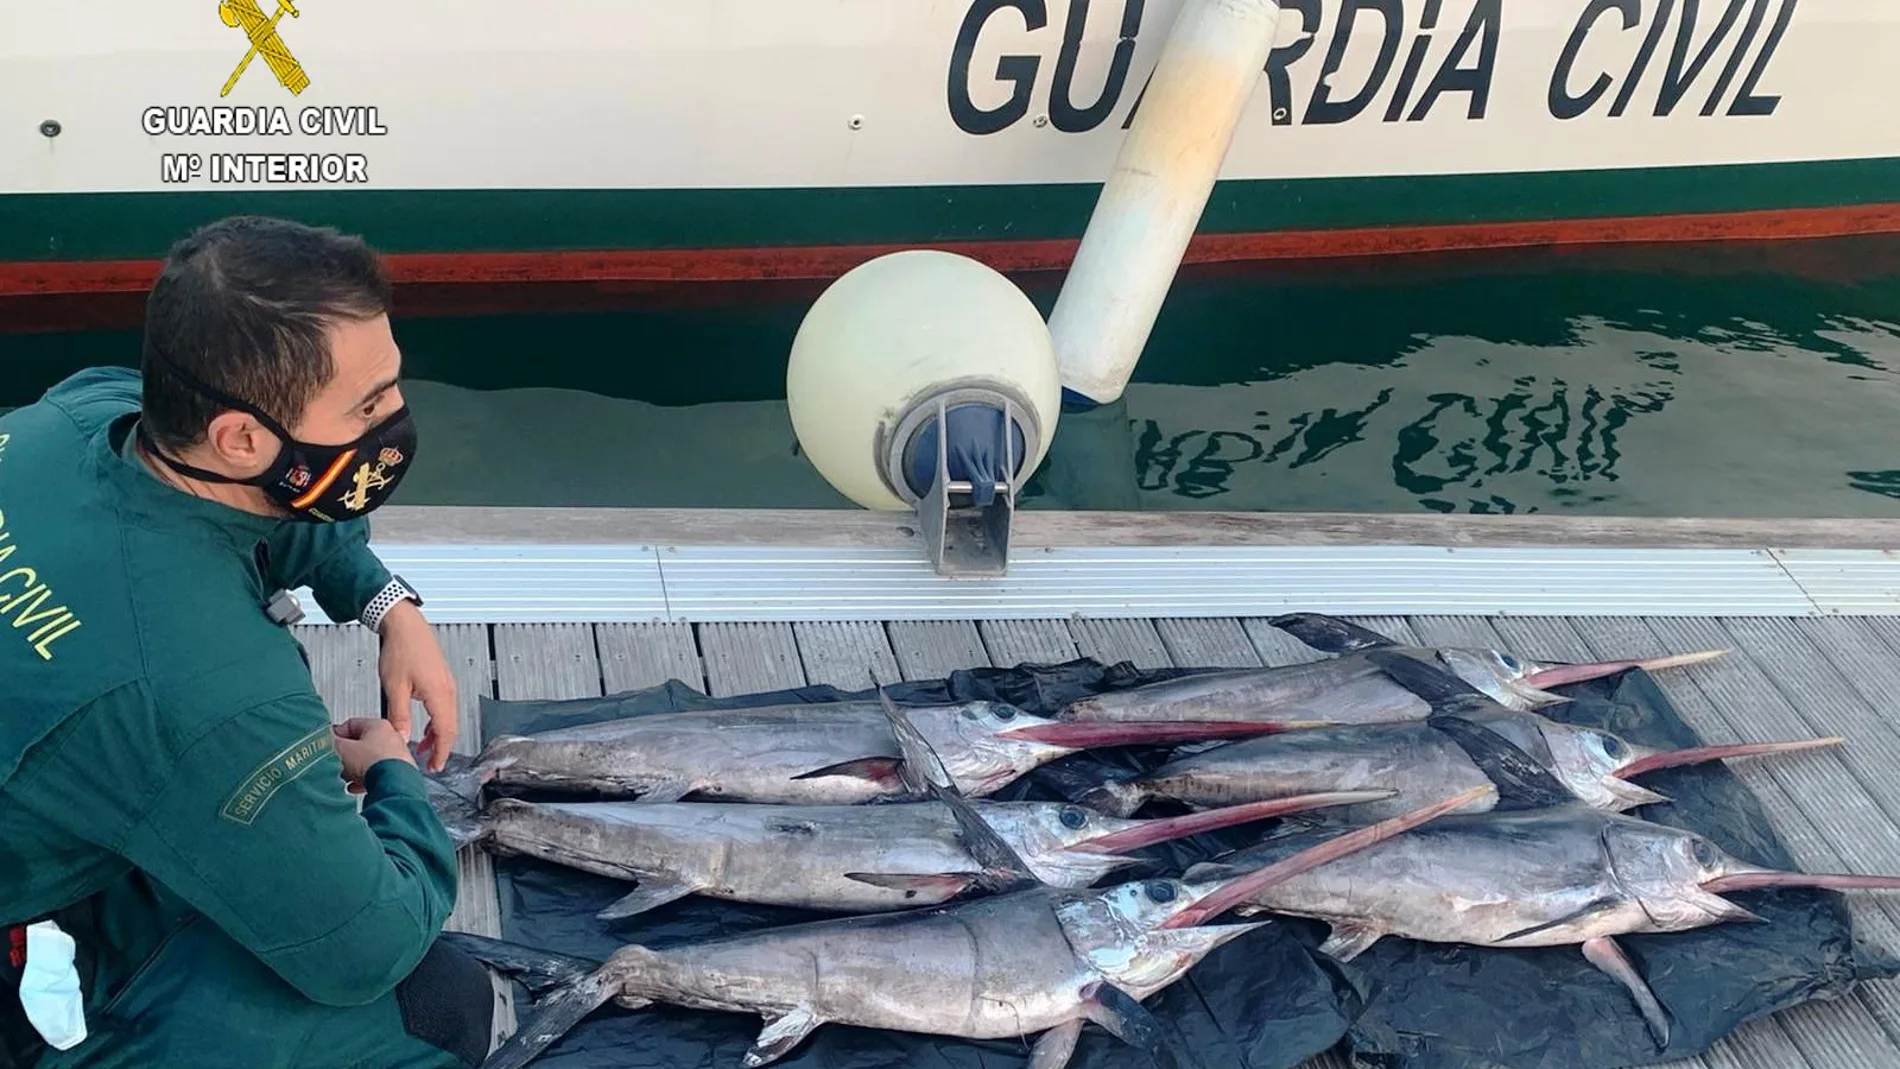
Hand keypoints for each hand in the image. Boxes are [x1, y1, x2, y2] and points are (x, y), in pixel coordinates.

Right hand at [334, 717, 416, 792]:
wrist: (393, 786)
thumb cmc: (373, 763)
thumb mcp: (342, 749)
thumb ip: (330, 743)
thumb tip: (322, 740)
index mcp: (379, 725)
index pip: (351, 724)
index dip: (336, 734)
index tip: (327, 743)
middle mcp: (392, 739)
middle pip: (361, 744)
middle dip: (346, 755)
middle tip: (336, 762)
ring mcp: (398, 757)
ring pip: (369, 761)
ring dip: (354, 769)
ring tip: (345, 776)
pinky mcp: (399, 775)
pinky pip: (377, 776)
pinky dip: (365, 780)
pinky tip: (355, 787)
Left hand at [376, 600, 458, 771]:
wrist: (405, 625)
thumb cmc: (401, 650)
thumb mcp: (394, 687)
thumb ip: (399, 716)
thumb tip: (401, 739)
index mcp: (439, 694)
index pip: (446, 731)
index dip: (441, 752)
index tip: (435, 767)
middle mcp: (448, 690)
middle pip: (452, 727)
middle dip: (442, 747)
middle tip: (431, 763)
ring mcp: (448, 685)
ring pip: (449, 718)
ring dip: (439, 735)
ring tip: (424, 748)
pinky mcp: (443, 680)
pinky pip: (445, 707)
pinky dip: (438, 722)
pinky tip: (426, 727)